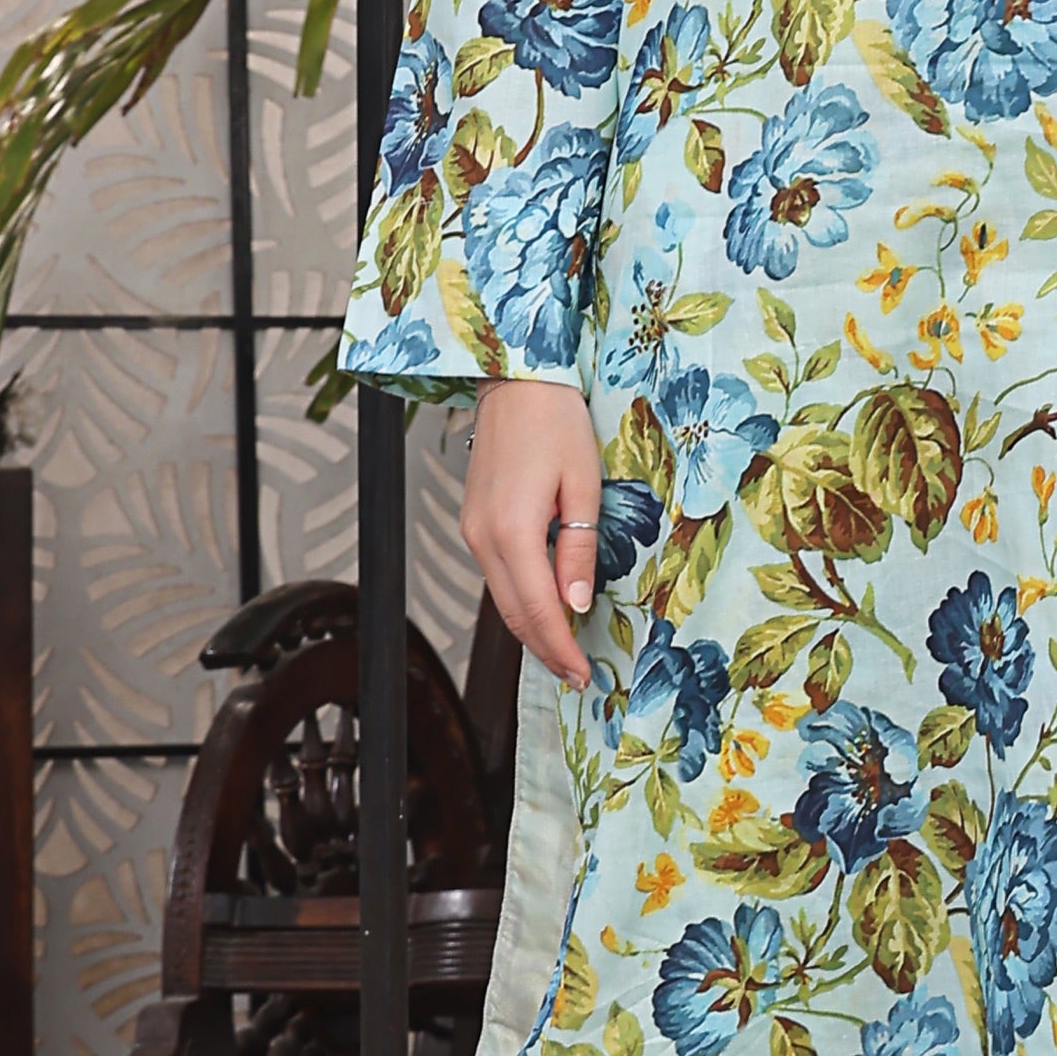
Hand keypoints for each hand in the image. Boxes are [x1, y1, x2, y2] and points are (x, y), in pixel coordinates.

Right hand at [463, 373, 607, 684]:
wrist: (515, 380)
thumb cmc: (556, 422)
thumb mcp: (583, 486)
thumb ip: (578, 549)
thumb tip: (576, 605)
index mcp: (512, 531)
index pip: (537, 611)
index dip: (560, 649)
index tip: (583, 674)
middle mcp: (483, 538)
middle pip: (513, 614)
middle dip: (546, 650)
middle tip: (577, 674)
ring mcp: (473, 531)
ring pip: (501, 599)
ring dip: (532, 628)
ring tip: (567, 649)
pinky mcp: (473, 523)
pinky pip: (496, 576)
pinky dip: (520, 600)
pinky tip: (546, 607)